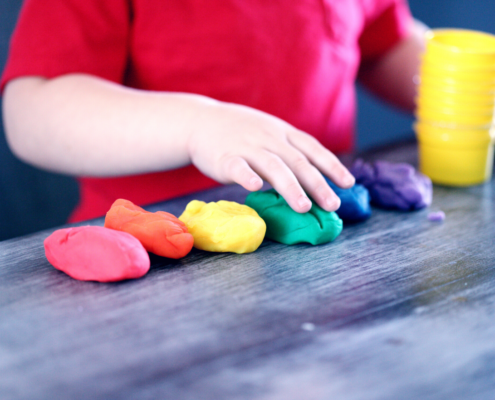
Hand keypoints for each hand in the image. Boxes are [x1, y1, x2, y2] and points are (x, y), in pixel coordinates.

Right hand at [187, 101, 354, 212]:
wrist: (200, 121)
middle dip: (318, 184)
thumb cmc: (240, 132)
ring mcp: (247, 146)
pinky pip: (237, 166)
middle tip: (333, 205)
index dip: (332, 166)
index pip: (312, 148)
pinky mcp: (224, 157)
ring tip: (304, 207)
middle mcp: (269, 138)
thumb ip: (289, 151)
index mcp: (282, 133)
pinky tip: (256, 187)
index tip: (348, 183)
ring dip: (290, 187)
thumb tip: (316, 177)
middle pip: (298, 161)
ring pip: (273, 166)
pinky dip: (247, 176)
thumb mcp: (269, 132)